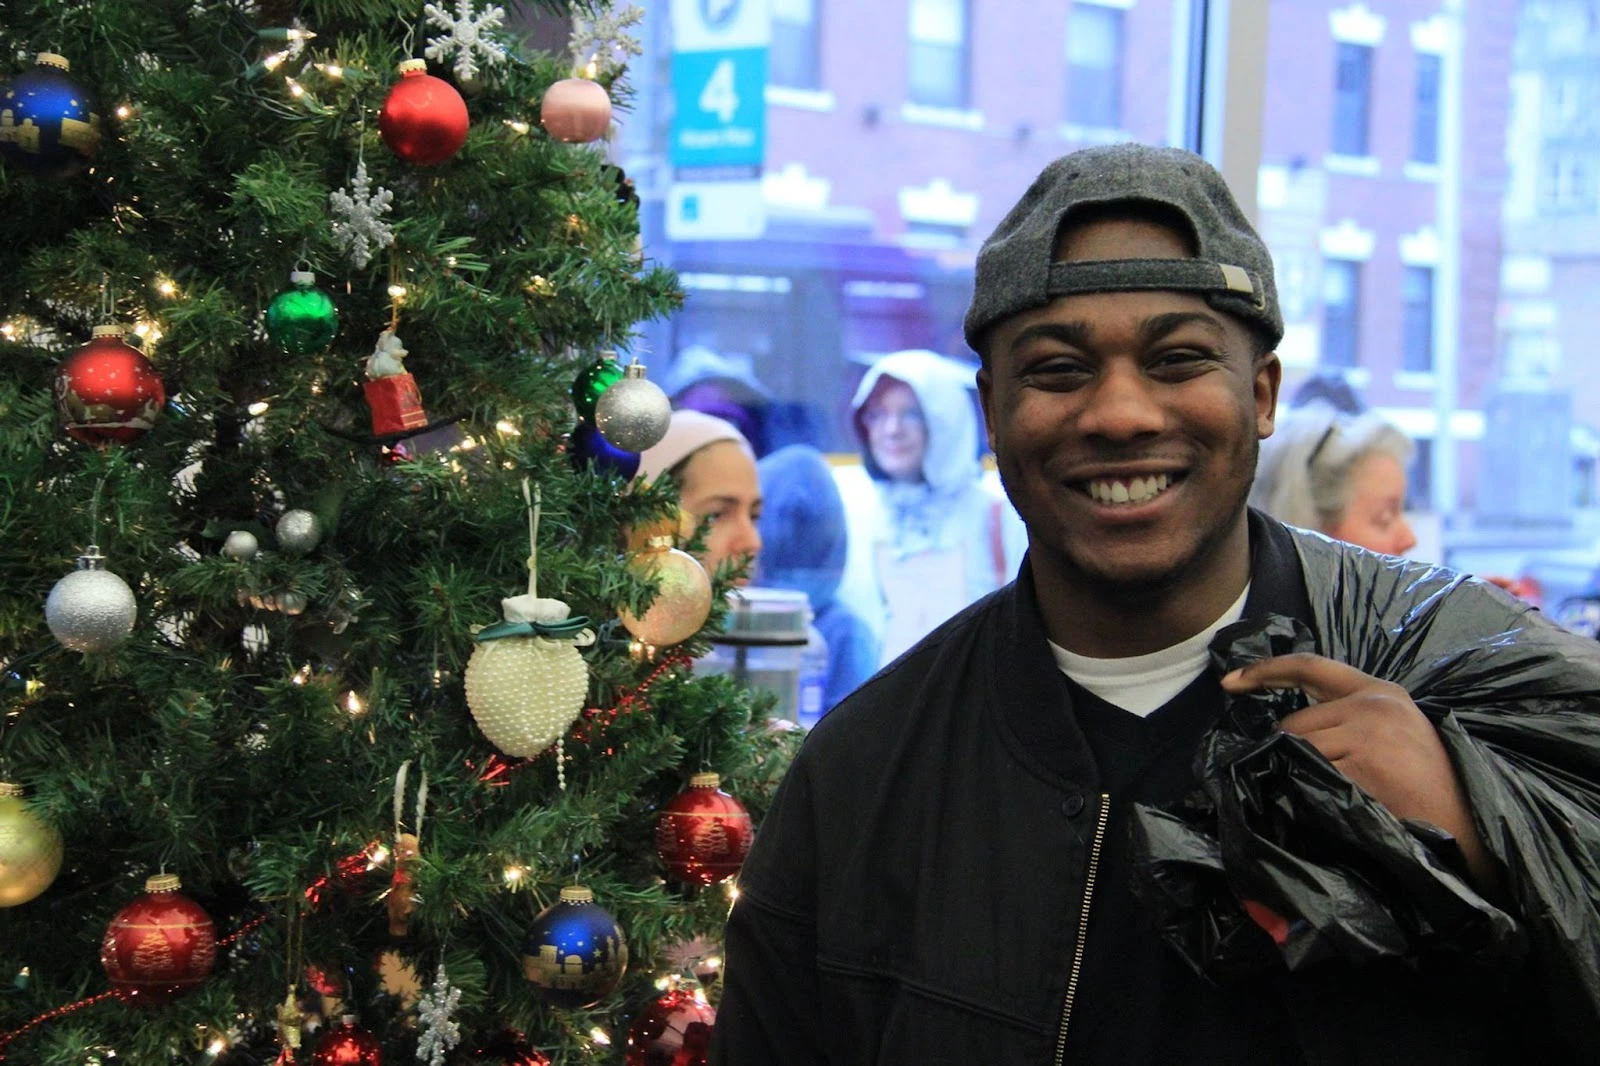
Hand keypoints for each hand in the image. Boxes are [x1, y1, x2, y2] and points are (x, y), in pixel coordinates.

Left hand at [1221, 653, 1497, 891]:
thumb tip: (1286, 733)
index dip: (1265, 670)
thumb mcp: (1392, 735)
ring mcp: (1367, 728)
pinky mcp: (1362, 758)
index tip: (1230, 681)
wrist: (1468, 822)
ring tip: (1330, 795)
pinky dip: (1308, 792)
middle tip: (1312, 783)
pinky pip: (1309, 773)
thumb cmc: (1426, 787)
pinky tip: (1335, 805)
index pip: (1310, 666)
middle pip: (1295, 722)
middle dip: (1289, 753)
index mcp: (1380, 691)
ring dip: (1297, 774)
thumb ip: (1347, 721)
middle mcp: (1373, 702)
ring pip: (1297, 748)